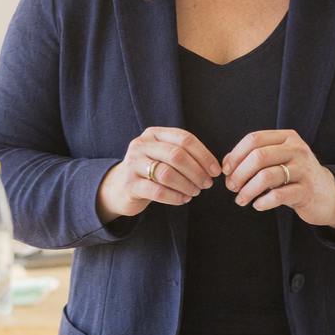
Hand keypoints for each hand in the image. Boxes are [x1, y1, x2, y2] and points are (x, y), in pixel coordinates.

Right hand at [96, 127, 219, 220]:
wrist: (119, 188)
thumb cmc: (149, 171)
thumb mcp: (162, 156)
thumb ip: (183, 155)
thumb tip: (212, 167)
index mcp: (154, 134)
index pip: (184, 139)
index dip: (203, 155)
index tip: (215, 170)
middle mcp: (142, 145)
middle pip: (177, 155)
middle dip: (197, 171)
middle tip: (207, 184)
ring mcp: (133, 164)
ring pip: (167, 173)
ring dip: (187, 185)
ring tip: (195, 192)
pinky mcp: (130, 184)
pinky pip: (157, 191)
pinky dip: (175, 197)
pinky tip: (184, 200)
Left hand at [222, 128, 334, 231]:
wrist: (326, 194)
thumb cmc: (295, 176)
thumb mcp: (278, 160)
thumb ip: (255, 157)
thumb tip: (226, 163)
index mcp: (287, 137)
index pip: (254, 139)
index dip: (235, 155)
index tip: (226, 170)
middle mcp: (297, 149)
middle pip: (258, 157)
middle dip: (239, 173)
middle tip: (231, 187)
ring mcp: (303, 169)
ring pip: (266, 176)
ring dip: (247, 190)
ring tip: (241, 199)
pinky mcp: (306, 190)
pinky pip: (279, 195)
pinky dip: (263, 202)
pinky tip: (257, 205)